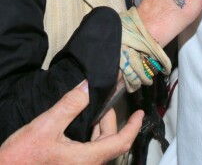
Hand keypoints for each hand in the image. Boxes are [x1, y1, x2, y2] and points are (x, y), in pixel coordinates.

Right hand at [0, 80, 143, 164]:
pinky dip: (90, 139)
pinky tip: (81, 128)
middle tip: (100, 103)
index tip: (139, 114)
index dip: (133, 127)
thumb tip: (88, 86)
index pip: (120, 142)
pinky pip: (88, 154)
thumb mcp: (45, 127)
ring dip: (98, 130)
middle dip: (108, 121)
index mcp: (85, 160)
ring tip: (92, 112)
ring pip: (99, 149)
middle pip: (109, 142)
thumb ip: (69, 105)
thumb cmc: (19, 159)